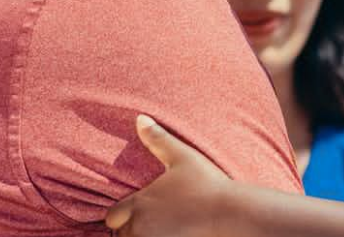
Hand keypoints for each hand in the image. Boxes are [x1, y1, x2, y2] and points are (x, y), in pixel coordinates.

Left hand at [106, 115, 230, 236]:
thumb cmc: (208, 183)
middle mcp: (140, 227)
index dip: (123, 213)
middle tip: (154, 220)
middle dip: (132, 228)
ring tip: (163, 228)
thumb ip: (158, 138)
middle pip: (121, 234)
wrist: (231, 213)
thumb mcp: (183, 156)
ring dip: (144, 236)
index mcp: (140, 203)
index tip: (141, 209)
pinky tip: (174, 233)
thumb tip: (140, 117)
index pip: (112, 216)